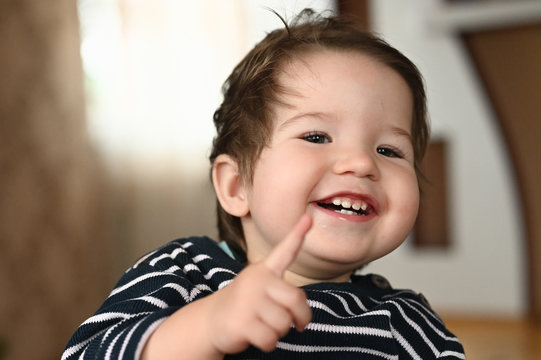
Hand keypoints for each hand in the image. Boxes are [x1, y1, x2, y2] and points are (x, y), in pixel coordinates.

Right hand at [206, 214, 312, 354]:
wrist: (210, 320)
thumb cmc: (245, 306)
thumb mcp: (261, 291)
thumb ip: (283, 296)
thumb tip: (302, 320)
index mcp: (264, 270)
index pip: (284, 251)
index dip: (298, 234)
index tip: (309, 218)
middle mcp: (256, 280)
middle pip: (296, 299)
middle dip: (301, 317)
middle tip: (298, 325)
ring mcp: (247, 300)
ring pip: (284, 323)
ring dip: (279, 333)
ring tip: (263, 325)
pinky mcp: (241, 321)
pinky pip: (270, 339)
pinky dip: (268, 344)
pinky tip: (254, 336)